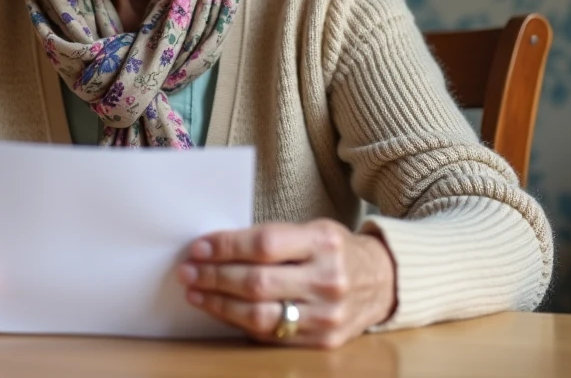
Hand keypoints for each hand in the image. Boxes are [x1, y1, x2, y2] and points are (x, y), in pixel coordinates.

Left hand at [177, 220, 395, 348]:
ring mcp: (328, 315)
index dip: (226, 247)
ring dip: (219, 303)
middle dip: (214, 276)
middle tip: (187, 271)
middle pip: (258, 282)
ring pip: (260, 315)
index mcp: (324, 242)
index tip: (199, 248)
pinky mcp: (324, 340)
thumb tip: (215, 247)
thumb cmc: (335, 251)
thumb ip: (273, 239)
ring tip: (195, 292)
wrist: (383, 282)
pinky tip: (220, 310)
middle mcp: (329, 279)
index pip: (265, 244)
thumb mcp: (313, 230)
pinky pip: (271, 335)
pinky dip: (239, 323)